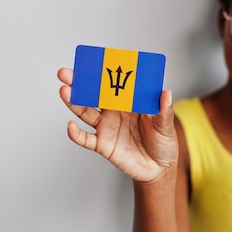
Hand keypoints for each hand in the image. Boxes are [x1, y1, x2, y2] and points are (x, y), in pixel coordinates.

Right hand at [57, 68, 177, 183]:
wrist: (158, 169)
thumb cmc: (163, 143)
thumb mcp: (166, 125)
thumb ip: (164, 110)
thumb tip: (166, 93)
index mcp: (129, 101)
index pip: (113, 83)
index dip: (102, 73)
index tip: (92, 62)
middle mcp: (114, 111)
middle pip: (93, 94)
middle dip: (79, 83)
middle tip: (67, 73)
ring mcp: (106, 127)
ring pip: (85, 112)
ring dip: (74, 102)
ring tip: (65, 91)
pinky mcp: (102, 144)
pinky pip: (85, 139)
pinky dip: (75, 133)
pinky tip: (70, 126)